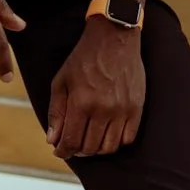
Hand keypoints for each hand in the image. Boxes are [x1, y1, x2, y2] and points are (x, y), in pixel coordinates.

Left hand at [47, 19, 144, 157]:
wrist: (114, 37)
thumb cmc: (84, 58)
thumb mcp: (61, 81)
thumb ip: (56, 112)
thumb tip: (52, 139)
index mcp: (82, 102)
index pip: (71, 141)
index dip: (63, 151)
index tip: (60, 151)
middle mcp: (104, 109)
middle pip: (90, 148)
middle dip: (78, 151)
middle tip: (73, 145)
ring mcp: (123, 110)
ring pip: (109, 147)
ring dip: (96, 149)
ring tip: (89, 140)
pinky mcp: (137, 107)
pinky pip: (128, 138)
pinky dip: (116, 142)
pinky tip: (107, 134)